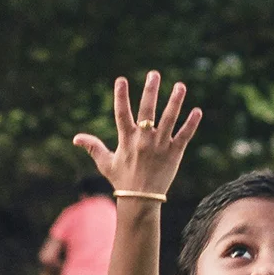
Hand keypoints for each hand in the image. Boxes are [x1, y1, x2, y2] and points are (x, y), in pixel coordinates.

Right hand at [74, 72, 202, 197]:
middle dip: (150, 91)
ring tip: (180, 86)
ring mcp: (160, 146)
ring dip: (175, 102)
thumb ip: (93, 147)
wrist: (140, 200)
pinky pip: (184, 135)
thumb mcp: (106, 163)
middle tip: (154, 74)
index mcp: (126, 140)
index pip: (122, 113)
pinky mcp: (174, 153)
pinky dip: (191, 123)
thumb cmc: (122, 180)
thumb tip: (76, 138)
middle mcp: (143, 140)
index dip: (121, 96)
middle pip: (147, 111)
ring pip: (169, 119)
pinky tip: (197, 111)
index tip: (121, 80)